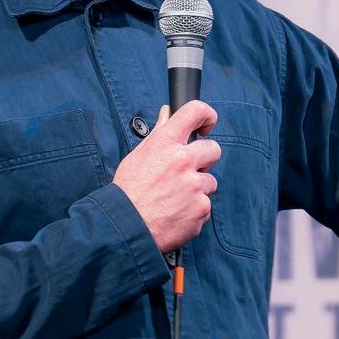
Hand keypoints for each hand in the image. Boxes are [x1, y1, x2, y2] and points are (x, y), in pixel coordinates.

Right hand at [112, 101, 219, 252]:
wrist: (125, 227)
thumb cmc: (128, 192)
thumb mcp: (138, 155)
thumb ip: (159, 133)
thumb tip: (167, 113)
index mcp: (165, 142)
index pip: (195, 112)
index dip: (207, 116)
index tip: (206, 126)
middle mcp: (182, 160)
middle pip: (213, 149)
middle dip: (204, 160)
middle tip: (187, 172)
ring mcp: (194, 185)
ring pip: (210, 181)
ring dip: (198, 189)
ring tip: (174, 198)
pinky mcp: (201, 207)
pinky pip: (206, 205)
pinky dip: (195, 210)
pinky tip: (176, 212)